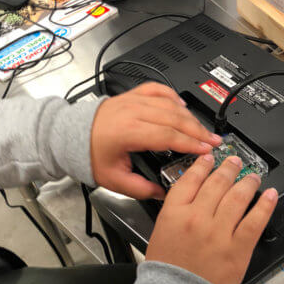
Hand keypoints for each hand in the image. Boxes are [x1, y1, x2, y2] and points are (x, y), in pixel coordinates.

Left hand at [90, 83, 221, 199]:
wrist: (70, 135)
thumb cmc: (88, 154)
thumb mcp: (113, 180)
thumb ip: (140, 189)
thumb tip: (162, 193)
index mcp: (128, 132)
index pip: (168, 135)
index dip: (190, 143)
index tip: (205, 150)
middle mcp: (132, 112)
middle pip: (174, 118)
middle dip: (198, 130)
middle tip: (214, 141)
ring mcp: (132, 101)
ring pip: (169, 104)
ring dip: (190, 116)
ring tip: (204, 129)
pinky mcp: (131, 95)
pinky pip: (157, 90)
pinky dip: (173, 96)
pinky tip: (183, 106)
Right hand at [146, 155, 277, 283]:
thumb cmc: (167, 271)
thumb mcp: (161, 233)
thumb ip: (176, 211)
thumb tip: (195, 195)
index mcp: (175, 213)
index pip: (191, 179)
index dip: (203, 165)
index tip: (209, 158)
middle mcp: (198, 218)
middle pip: (217, 182)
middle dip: (229, 168)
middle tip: (235, 161)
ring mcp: (219, 232)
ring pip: (238, 196)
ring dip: (248, 181)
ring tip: (253, 176)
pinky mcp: (238, 247)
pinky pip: (256, 220)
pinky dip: (265, 205)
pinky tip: (270, 195)